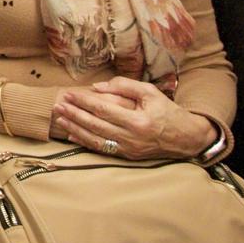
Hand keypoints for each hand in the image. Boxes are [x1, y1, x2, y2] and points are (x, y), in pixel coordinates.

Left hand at [52, 77, 215, 160]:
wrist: (185, 138)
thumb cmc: (167, 112)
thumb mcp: (150, 92)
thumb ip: (124, 86)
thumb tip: (98, 87)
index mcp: (138, 121)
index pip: (103, 109)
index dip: (84, 101)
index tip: (70, 93)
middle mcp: (131, 138)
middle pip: (95, 125)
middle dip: (74, 114)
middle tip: (58, 105)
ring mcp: (128, 149)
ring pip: (94, 139)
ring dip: (74, 128)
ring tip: (60, 118)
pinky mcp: (126, 156)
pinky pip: (101, 149)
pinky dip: (84, 142)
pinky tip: (72, 135)